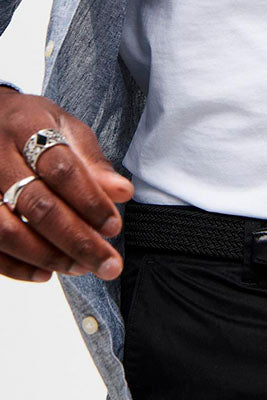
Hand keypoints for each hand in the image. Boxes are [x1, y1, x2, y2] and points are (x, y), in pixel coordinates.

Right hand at [0, 88, 133, 282]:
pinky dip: (16, 267)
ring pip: (6, 231)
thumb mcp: (66, 129)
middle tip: (107, 264)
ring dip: (48, 256)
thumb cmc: (34, 126)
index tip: (113, 227)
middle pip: (37, 204)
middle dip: (76, 239)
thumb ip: (92, 163)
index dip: (89, 201)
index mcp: (28, 127)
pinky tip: (46, 273)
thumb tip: (122, 193)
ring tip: (82, 267)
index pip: (61, 169)